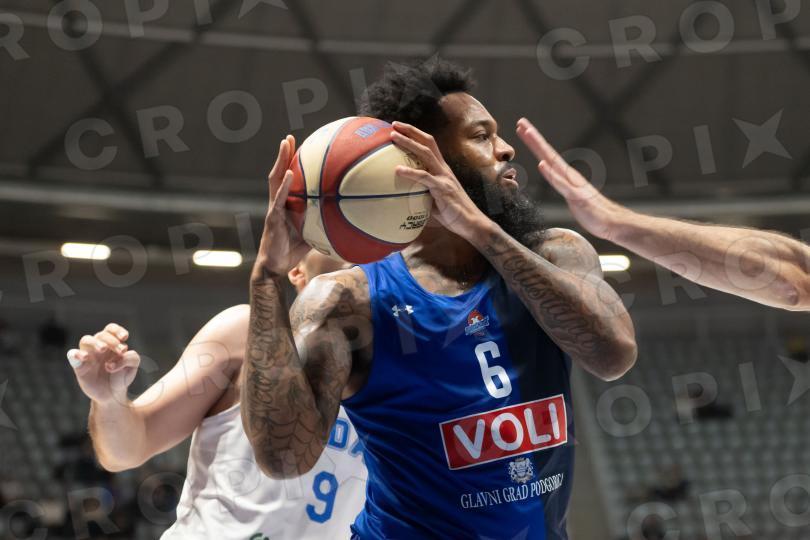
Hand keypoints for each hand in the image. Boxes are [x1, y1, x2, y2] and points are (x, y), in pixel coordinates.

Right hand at [67, 323, 139, 404]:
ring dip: (95, 343)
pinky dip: (76, 354)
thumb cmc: (122, 376)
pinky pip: (72, 355)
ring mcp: (88, 355)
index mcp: (111, 343)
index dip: (117, 330)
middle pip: (101, 335)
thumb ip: (129, 358)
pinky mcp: (79, 366)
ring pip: (86, 340)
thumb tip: (111, 362)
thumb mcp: (132, 366)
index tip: (125, 337)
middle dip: (112, 341)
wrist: (113, 395)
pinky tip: (84, 357)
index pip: (110, 329)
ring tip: (103, 349)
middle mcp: (98, 346)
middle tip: (122, 350)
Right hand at [255, 135, 309, 278]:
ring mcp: (273, 209)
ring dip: (280, 160)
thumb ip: (322, 224)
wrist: (274, 267)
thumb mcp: (311, 235)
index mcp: (285, 206)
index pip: (287, 180)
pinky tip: (289, 173)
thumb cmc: (291, 252)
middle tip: (289, 138)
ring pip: (274, 179)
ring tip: (286, 144)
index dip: (290, 164)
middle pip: (278, 173)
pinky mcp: (272, 218)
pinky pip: (278, 198)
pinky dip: (284, 185)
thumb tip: (343, 220)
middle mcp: (277, 203)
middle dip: (283, 155)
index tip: (298, 148)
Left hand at [391, 122, 489, 239]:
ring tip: (393, 137)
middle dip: (411, 131)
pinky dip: (411, 172)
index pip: (430, 145)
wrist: (471, 223)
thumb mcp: (434, 200)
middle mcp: (444, 169)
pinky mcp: (443, 188)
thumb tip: (402, 196)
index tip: (400, 128)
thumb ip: (421, 193)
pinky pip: (425, 177)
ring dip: (409, 143)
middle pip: (428, 142)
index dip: (416, 135)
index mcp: (442, 169)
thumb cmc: (452, 214)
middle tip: (394, 125)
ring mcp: (444, 177)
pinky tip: (397, 170)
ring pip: (426, 153)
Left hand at [516, 118, 627, 241]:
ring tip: (528, 134)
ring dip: (539, 148)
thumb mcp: (573, 198)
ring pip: (552, 163)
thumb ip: (564, 188)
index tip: (523, 128)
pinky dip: (551, 174)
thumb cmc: (592, 212)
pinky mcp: (576, 197)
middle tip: (521, 121)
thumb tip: (556, 183)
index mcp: (567, 176)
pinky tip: (541, 165)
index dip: (534, 142)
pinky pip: (561, 184)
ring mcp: (573, 184)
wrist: (612, 222)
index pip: (547, 156)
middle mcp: (569, 175)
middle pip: (548, 153)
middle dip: (534, 137)